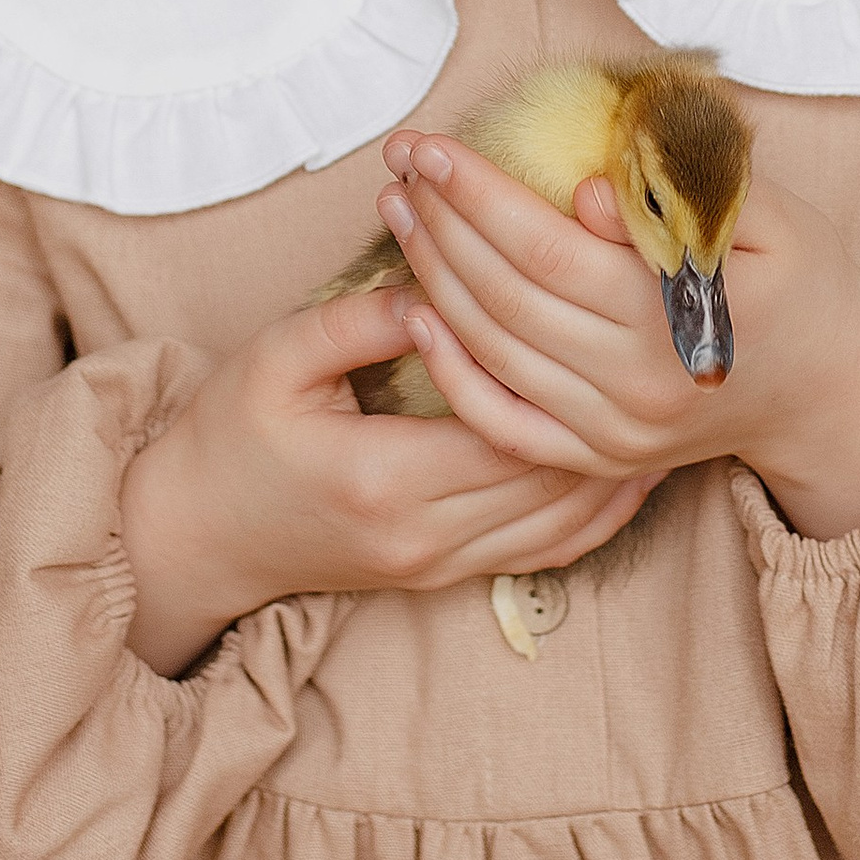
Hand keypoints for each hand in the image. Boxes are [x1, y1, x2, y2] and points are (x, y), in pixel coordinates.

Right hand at [119, 281, 658, 674]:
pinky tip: (625, 477)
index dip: (562, 372)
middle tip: (662, 356)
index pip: (505, 422)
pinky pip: (538, 554)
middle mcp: (423, 533)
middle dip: (607, 417)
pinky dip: (591, 518)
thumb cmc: (229, 435)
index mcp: (385, 476)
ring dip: (614, 472)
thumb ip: (359, 320)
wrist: (193, 534)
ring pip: (557, 525)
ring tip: (666, 411)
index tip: (604, 315)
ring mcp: (435, 563)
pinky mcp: (438, 575)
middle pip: (548, 477)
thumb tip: (436, 284)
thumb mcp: (277, 359)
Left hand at [373, 134, 859, 541]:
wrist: (834, 390)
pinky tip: (417, 316)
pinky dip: (452, 374)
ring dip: (432, 280)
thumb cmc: (802, 279)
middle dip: (441, 223)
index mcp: (678, 320)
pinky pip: (504, 423)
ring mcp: (614, 434)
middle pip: (506, 299)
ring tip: (401, 213)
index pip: (547, 249)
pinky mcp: (598, 461)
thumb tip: (585, 189)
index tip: (430, 143)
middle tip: (399, 163)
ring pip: (494, 354)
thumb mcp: (768, 216)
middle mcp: (638, 388)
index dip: (479, 194)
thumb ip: (680, 197)